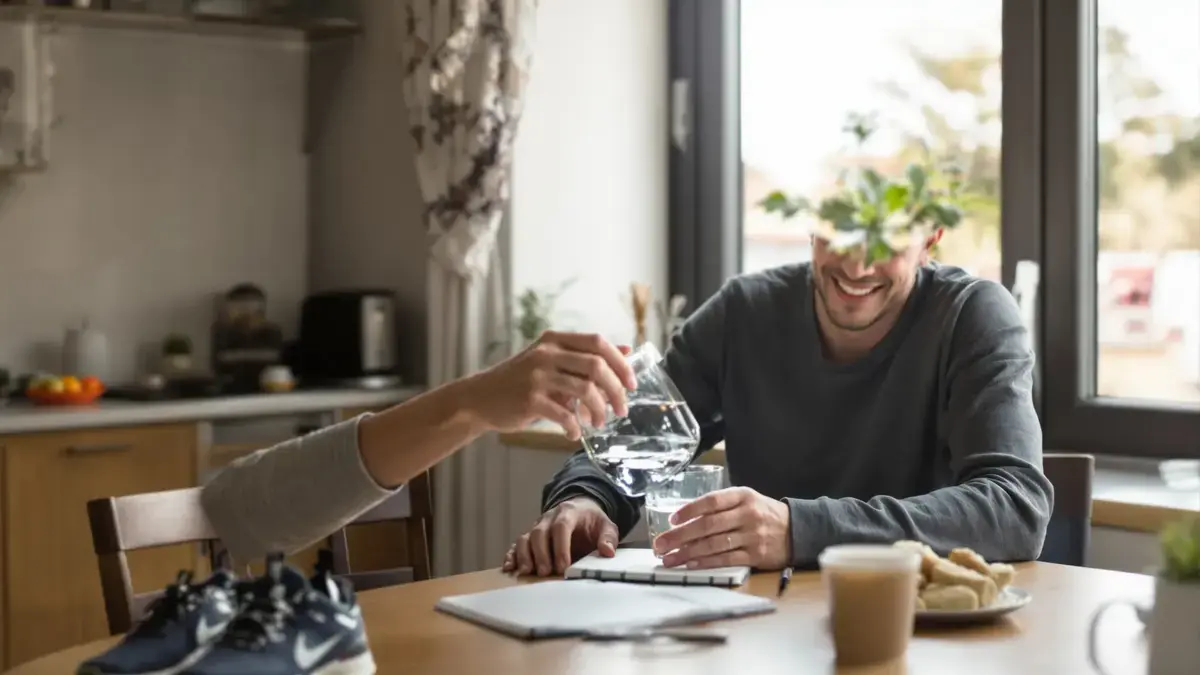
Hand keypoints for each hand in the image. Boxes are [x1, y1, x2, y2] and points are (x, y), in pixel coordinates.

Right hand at [465, 331, 636, 439]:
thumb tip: (627, 352)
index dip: (620, 363)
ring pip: (585, 390)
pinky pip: (565, 415)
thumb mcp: (551, 361)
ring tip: (600, 423)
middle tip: (622, 410)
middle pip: (596, 366)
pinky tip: (574, 434)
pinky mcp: (530, 400)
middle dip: (616, 391)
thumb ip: (585, 357)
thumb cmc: (520, 380)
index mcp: (554, 340)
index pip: (598, 343)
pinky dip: (575, 428)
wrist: (480, 398)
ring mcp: (537, 376)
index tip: (632, 384)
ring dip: (599, 411)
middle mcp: (546, 354)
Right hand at [502, 497, 618, 575]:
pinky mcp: (529, 537)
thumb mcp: (606, 526)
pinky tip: (509, 568)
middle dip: (541, 554)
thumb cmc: (592, 522)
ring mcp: (536, 527)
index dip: (560, 547)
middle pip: (539, 532)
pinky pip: (516, 544)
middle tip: (545, 573)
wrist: (580, 509)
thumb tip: (607, 552)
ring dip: (524, 555)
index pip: (561, 527)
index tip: (563, 566)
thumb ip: (608, 538)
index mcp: (568, 513)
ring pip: (525, 538)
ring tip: (526, 572)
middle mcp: (548, 518)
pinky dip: (511, 555)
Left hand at [651, 487, 790, 569]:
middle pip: (707, 525)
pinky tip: (690, 564)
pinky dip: (705, 562)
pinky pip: (725, 559)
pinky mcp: (755, 555)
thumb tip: (686, 518)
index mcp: (742, 496)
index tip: (671, 520)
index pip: (711, 501)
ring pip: (713, 544)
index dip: (689, 510)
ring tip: (668, 559)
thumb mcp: (747, 500)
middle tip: (660, 544)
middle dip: (679, 536)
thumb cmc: (764, 514)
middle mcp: (747, 514)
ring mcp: (752, 536)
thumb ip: (721, 506)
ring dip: (687, 553)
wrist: (797, 530)